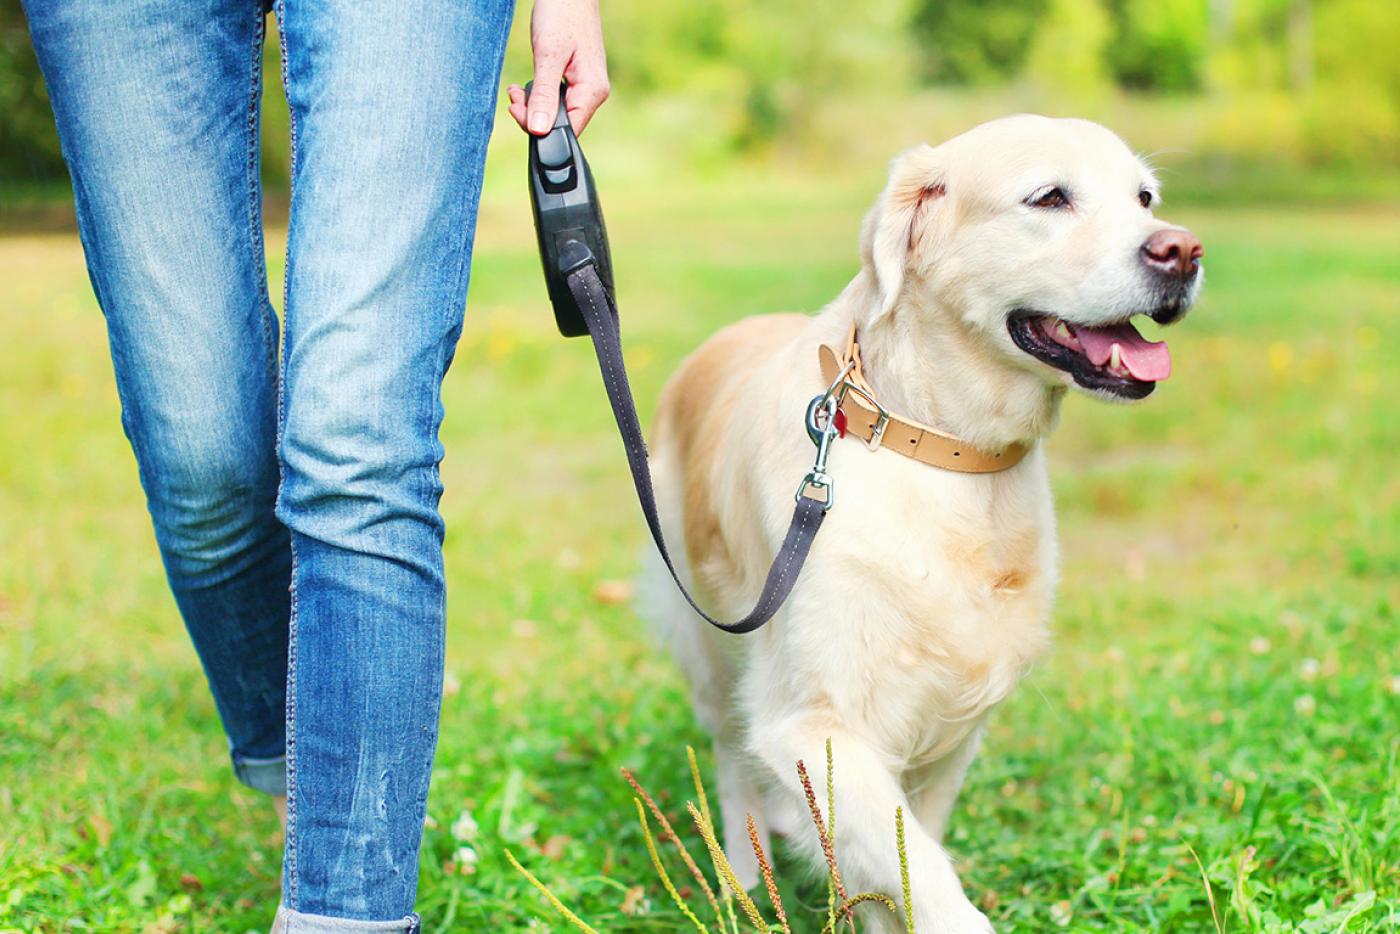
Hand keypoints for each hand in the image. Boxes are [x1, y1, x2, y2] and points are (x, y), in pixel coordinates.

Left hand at [507, 0, 608, 136]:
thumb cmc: (562, 15)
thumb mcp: (548, 56)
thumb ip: (544, 95)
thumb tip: (539, 130)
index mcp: (592, 91)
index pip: (567, 128)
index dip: (539, 127)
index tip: (516, 108)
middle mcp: (593, 93)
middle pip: (561, 123)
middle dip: (533, 115)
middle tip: (514, 97)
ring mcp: (586, 88)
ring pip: (557, 113)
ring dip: (533, 106)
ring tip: (517, 90)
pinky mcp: (576, 81)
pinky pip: (557, 101)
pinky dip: (539, 96)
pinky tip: (528, 86)